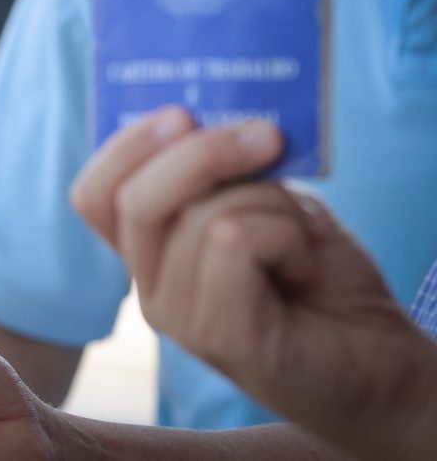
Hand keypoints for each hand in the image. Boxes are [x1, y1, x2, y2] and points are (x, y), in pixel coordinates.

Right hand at [70, 106, 436, 459]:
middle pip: (133, 198)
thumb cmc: (318, 273)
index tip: (183, 113)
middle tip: (269, 136)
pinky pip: (233, 242)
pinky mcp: (218, 335)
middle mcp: (149, 285)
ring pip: (201, 216)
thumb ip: (226, 171)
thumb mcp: (264, 200)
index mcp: (150, 250)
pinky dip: (284, 236)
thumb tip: (214, 120)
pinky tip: (303, 266)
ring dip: (270, 204)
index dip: (126, 144)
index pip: (92, 193)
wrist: (377, 356)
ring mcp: (177, 317)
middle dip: (205, 152)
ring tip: (299, 237)